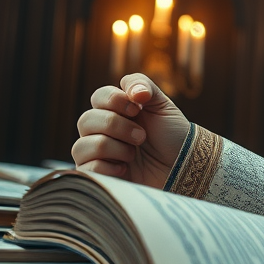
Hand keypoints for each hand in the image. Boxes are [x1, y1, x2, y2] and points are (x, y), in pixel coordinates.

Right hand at [72, 73, 189, 187]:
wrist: (181, 167)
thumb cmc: (172, 136)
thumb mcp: (163, 106)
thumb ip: (144, 86)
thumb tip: (133, 91)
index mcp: (116, 111)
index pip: (98, 96)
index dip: (114, 100)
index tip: (138, 109)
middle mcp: (101, 131)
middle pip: (85, 120)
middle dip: (117, 126)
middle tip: (141, 136)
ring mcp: (97, 154)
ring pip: (82, 146)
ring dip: (114, 148)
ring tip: (133, 154)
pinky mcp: (97, 177)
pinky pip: (86, 169)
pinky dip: (108, 168)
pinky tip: (125, 169)